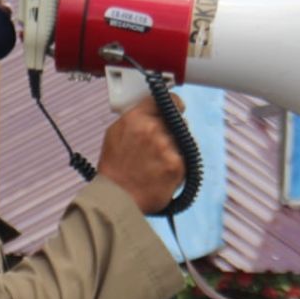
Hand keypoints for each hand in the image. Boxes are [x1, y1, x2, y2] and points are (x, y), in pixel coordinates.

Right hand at [98, 94, 185, 212]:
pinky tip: (162, 172)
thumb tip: (152, 111)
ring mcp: (166, 146)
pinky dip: (177, 165)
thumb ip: (136, 118)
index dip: (173, 105)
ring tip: (157, 163)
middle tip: (160, 146)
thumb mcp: (115, 133)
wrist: (117, 198)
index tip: (176, 109)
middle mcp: (152, 128)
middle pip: (176, 121)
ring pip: (182, 140)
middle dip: (172, 131)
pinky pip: (185, 159)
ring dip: (174, 149)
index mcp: (135, 118)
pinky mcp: (177, 165)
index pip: (166, 100)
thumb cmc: (115, 168)